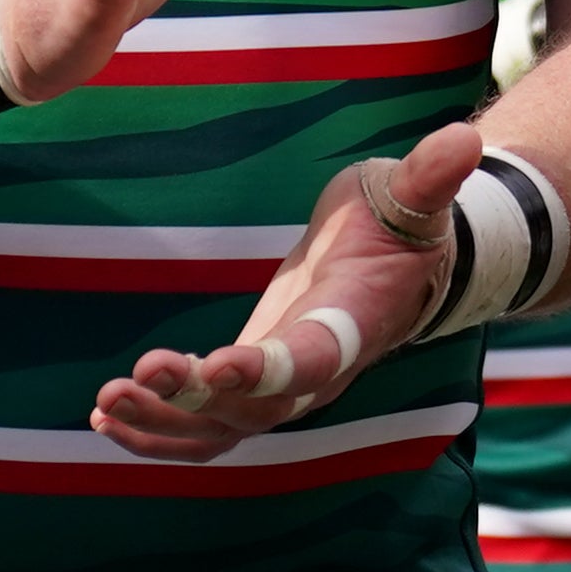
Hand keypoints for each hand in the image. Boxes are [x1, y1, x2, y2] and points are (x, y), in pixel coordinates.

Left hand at [93, 121, 480, 458]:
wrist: (402, 270)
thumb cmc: (403, 227)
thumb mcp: (416, 197)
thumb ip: (431, 178)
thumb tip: (464, 139)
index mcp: (350, 328)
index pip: (306, 362)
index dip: (263, 372)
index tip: (214, 366)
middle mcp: (316, 376)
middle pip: (251, 412)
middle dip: (191, 401)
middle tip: (136, 374)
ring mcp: (281, 391)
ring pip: (219, 432)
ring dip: (161, 425)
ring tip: (106, 403)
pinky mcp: (251, 389)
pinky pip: (204, 427)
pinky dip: (158, 428)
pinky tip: (106, 415)